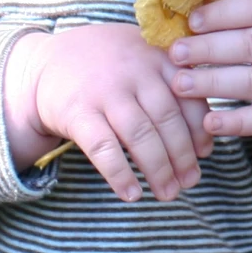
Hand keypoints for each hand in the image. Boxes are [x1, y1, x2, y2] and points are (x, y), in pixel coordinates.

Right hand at [6, 25, 213, 202]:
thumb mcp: (143, 60)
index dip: (199, 130)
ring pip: (140, 135)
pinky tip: (132, 194)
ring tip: (168, 193)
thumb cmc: (109, 67)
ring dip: (158, 169)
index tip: (205, 155)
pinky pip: (103, 148)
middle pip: (167, 119)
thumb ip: (174, 88)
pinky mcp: (77, 111)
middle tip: (191, 182)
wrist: (46, 60)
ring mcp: (105, 91)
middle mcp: (135, 71)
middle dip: (182, 156)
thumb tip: (204, 143)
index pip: (188, 98)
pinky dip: (120, 174)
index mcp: (158, 57)